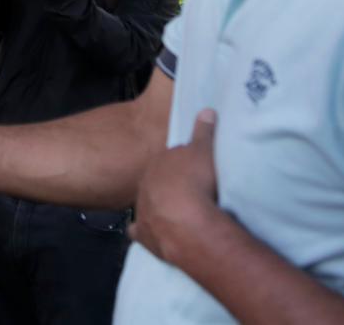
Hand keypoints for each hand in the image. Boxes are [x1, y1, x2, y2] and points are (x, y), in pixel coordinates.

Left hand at [129, 108, 221, 265]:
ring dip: (157, 206)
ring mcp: (142, 209)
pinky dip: (141, 231)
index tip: (190, 171)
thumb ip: (203, 131)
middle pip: (155, 182)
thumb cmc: (195, 182)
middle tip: (184, 191)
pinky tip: (145, 233)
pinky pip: (137, 231)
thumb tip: (206, 110)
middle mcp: (144, 184)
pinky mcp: (143, 234)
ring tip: (174, 212)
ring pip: (146, 203)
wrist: (186, 221)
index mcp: (157, 163)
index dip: (179, 166)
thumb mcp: (203, 151)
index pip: (167, 160)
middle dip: (166, 185)